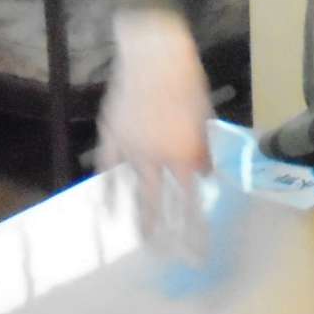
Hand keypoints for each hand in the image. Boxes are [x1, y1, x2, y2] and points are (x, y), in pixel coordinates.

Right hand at [98, 8, 214, 234]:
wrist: (155, 54)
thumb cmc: (188, 83)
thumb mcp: (205, 118)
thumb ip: (204, 151)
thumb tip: (204, 179)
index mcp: (185, 154)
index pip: (191, 203)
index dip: (195, 231)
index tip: (197, 253)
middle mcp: (158, 157)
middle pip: (160, 206)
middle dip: (166, 236)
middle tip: (167, 259)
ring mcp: (132, 149)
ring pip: (132, 194)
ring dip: (138, 222)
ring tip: (142, 244)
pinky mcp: (112, 137)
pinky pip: (108, 172)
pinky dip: (108, 193)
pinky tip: (108, 212)